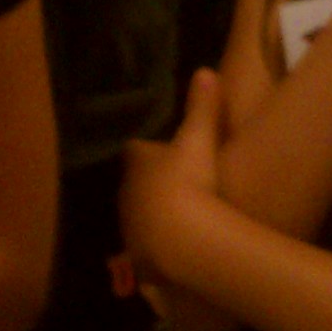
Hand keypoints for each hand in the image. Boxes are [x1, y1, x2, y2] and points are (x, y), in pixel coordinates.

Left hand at [119, 67, 224, 285]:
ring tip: (179, 222)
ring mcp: (130, 229)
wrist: (180, 239)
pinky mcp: (139, 259)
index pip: (135, 152)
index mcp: (137, 163)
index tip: (165, 154)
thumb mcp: (199, 139)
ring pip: (138, 219)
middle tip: (177, 189)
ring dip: (153, 219)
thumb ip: (202, 106)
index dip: (147, 152)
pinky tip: (178, 251)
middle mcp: (126, 195)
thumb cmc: (188, 181)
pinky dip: (158, 249)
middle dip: (150, 188)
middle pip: (134, 187)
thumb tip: (205, 71)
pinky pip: (147, 251)